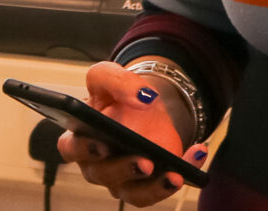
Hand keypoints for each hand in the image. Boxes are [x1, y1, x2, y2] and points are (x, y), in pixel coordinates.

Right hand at [56, 62, 209, 205]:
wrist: (144, 104)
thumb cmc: (117, 94)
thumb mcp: (110, 76)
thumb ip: (116, 79)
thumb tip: (142, 97)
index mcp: (79, 136)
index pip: (71, 148)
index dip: (84, 149)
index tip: (102, 144)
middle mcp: (96, 164)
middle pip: (103, 174)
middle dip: (125, 169)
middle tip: (144, 161)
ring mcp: (122, 180)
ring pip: (133, 193)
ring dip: (154, 187)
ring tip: (174, 174)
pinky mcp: (146, 186)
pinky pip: (159, 190)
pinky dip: (177, 177)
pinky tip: (195, 155)